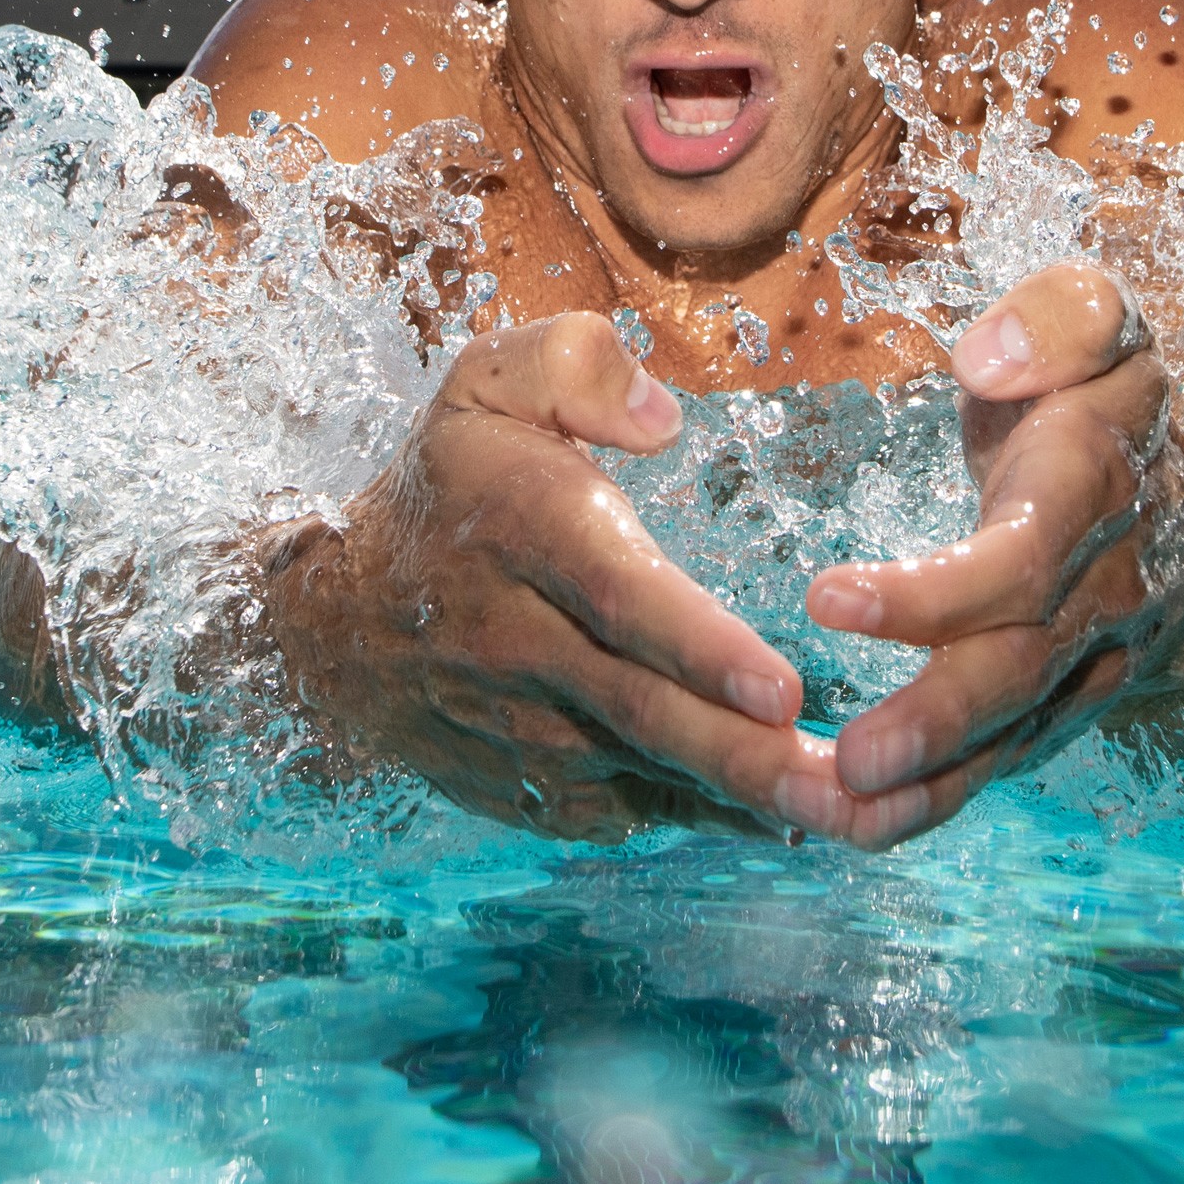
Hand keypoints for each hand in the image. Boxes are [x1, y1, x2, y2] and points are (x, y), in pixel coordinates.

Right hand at [269, 313, 853, 842]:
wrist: (332, 621)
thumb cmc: (447, 486)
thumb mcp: (486, 384)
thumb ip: (574, 366)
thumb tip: (662, 419)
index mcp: (526, 533)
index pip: (618, 599)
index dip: (701, 649)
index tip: (783, 687)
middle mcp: (521, 643)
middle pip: (643, 712)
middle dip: (748, 756)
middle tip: (846, 787)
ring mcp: (525, 729)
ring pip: (647, 773)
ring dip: (748, 800)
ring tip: (851, 815)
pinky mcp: (536, 787)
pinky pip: (634, 809)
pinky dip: (709, 818)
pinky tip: (789, 818)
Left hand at [805, 263, 1183, 848]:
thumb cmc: (1101, 388)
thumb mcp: (1097, 312)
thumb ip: (1059, 318)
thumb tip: (990, 355)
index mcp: (1094, 489)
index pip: (1020, 559)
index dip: (931, 592)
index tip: (824, 597)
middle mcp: (1106, 588)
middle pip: (1022, 667)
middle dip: (937, 719)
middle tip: (850, 760)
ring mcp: (1097, 656)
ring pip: (1018, 731)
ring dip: (934, 780)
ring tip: (840, 809)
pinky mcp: (1074, 697)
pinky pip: (1011, 752)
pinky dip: (942, 794)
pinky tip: (862, 823)